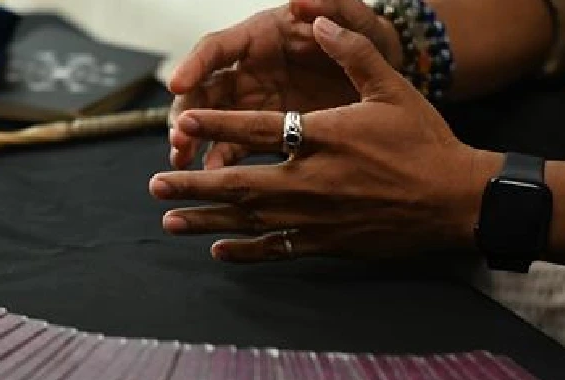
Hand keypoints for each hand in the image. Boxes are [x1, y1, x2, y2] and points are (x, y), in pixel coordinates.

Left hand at [153, 17, 499, 262]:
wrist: (456, 199)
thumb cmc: (424, 141)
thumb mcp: (391, 88)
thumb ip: (350, 53)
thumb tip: (317, 21)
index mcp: (322, 137)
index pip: (256, 129)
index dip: (215, 124)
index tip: (182, 119)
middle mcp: (312, 179)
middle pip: (239, 183)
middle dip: (193, 183)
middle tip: (156, 182)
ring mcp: (317, 216)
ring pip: (249, 220)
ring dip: (206, 219)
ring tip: (169, 219)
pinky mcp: (328, 242)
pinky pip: (277, 248)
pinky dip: (246, 250)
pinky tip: (219, 250)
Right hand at [167, 0, 400, 169]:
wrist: (387, 78)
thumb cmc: (368, 40)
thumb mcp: (357, 19)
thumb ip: (332, 6)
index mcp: (262, 36)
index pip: (218, 47)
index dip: (194, 64)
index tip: (177, 83)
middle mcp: (250, 68)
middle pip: (203, 87)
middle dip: (185, 110)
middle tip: (178, 134)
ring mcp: (254, 102)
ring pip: (210, 119)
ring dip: (192, 138)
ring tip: (182, 159)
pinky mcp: (265, 130)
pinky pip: (235, 146)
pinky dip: (221, 161)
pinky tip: (214, 178)